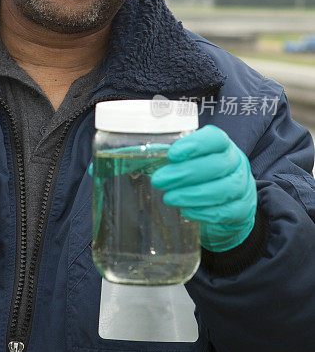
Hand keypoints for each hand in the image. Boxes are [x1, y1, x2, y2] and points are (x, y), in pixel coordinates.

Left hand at [150, 125, 256, 251]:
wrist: (227, 207)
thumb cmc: (198, 179)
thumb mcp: (183, 164)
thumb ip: (158, 160)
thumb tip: (110, 162)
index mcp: (220, 146)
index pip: (215, 138)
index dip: (196, 144)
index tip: (173, 154)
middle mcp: (235, 163)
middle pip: (218, 164)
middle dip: (186, 172)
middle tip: (158, 180)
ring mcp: (241, 187)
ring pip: (224, 188)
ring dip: (193, 194)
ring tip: (169, 198)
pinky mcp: (241, 211)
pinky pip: (227, 212)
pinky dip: (205, 212)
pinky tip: (187, 212)